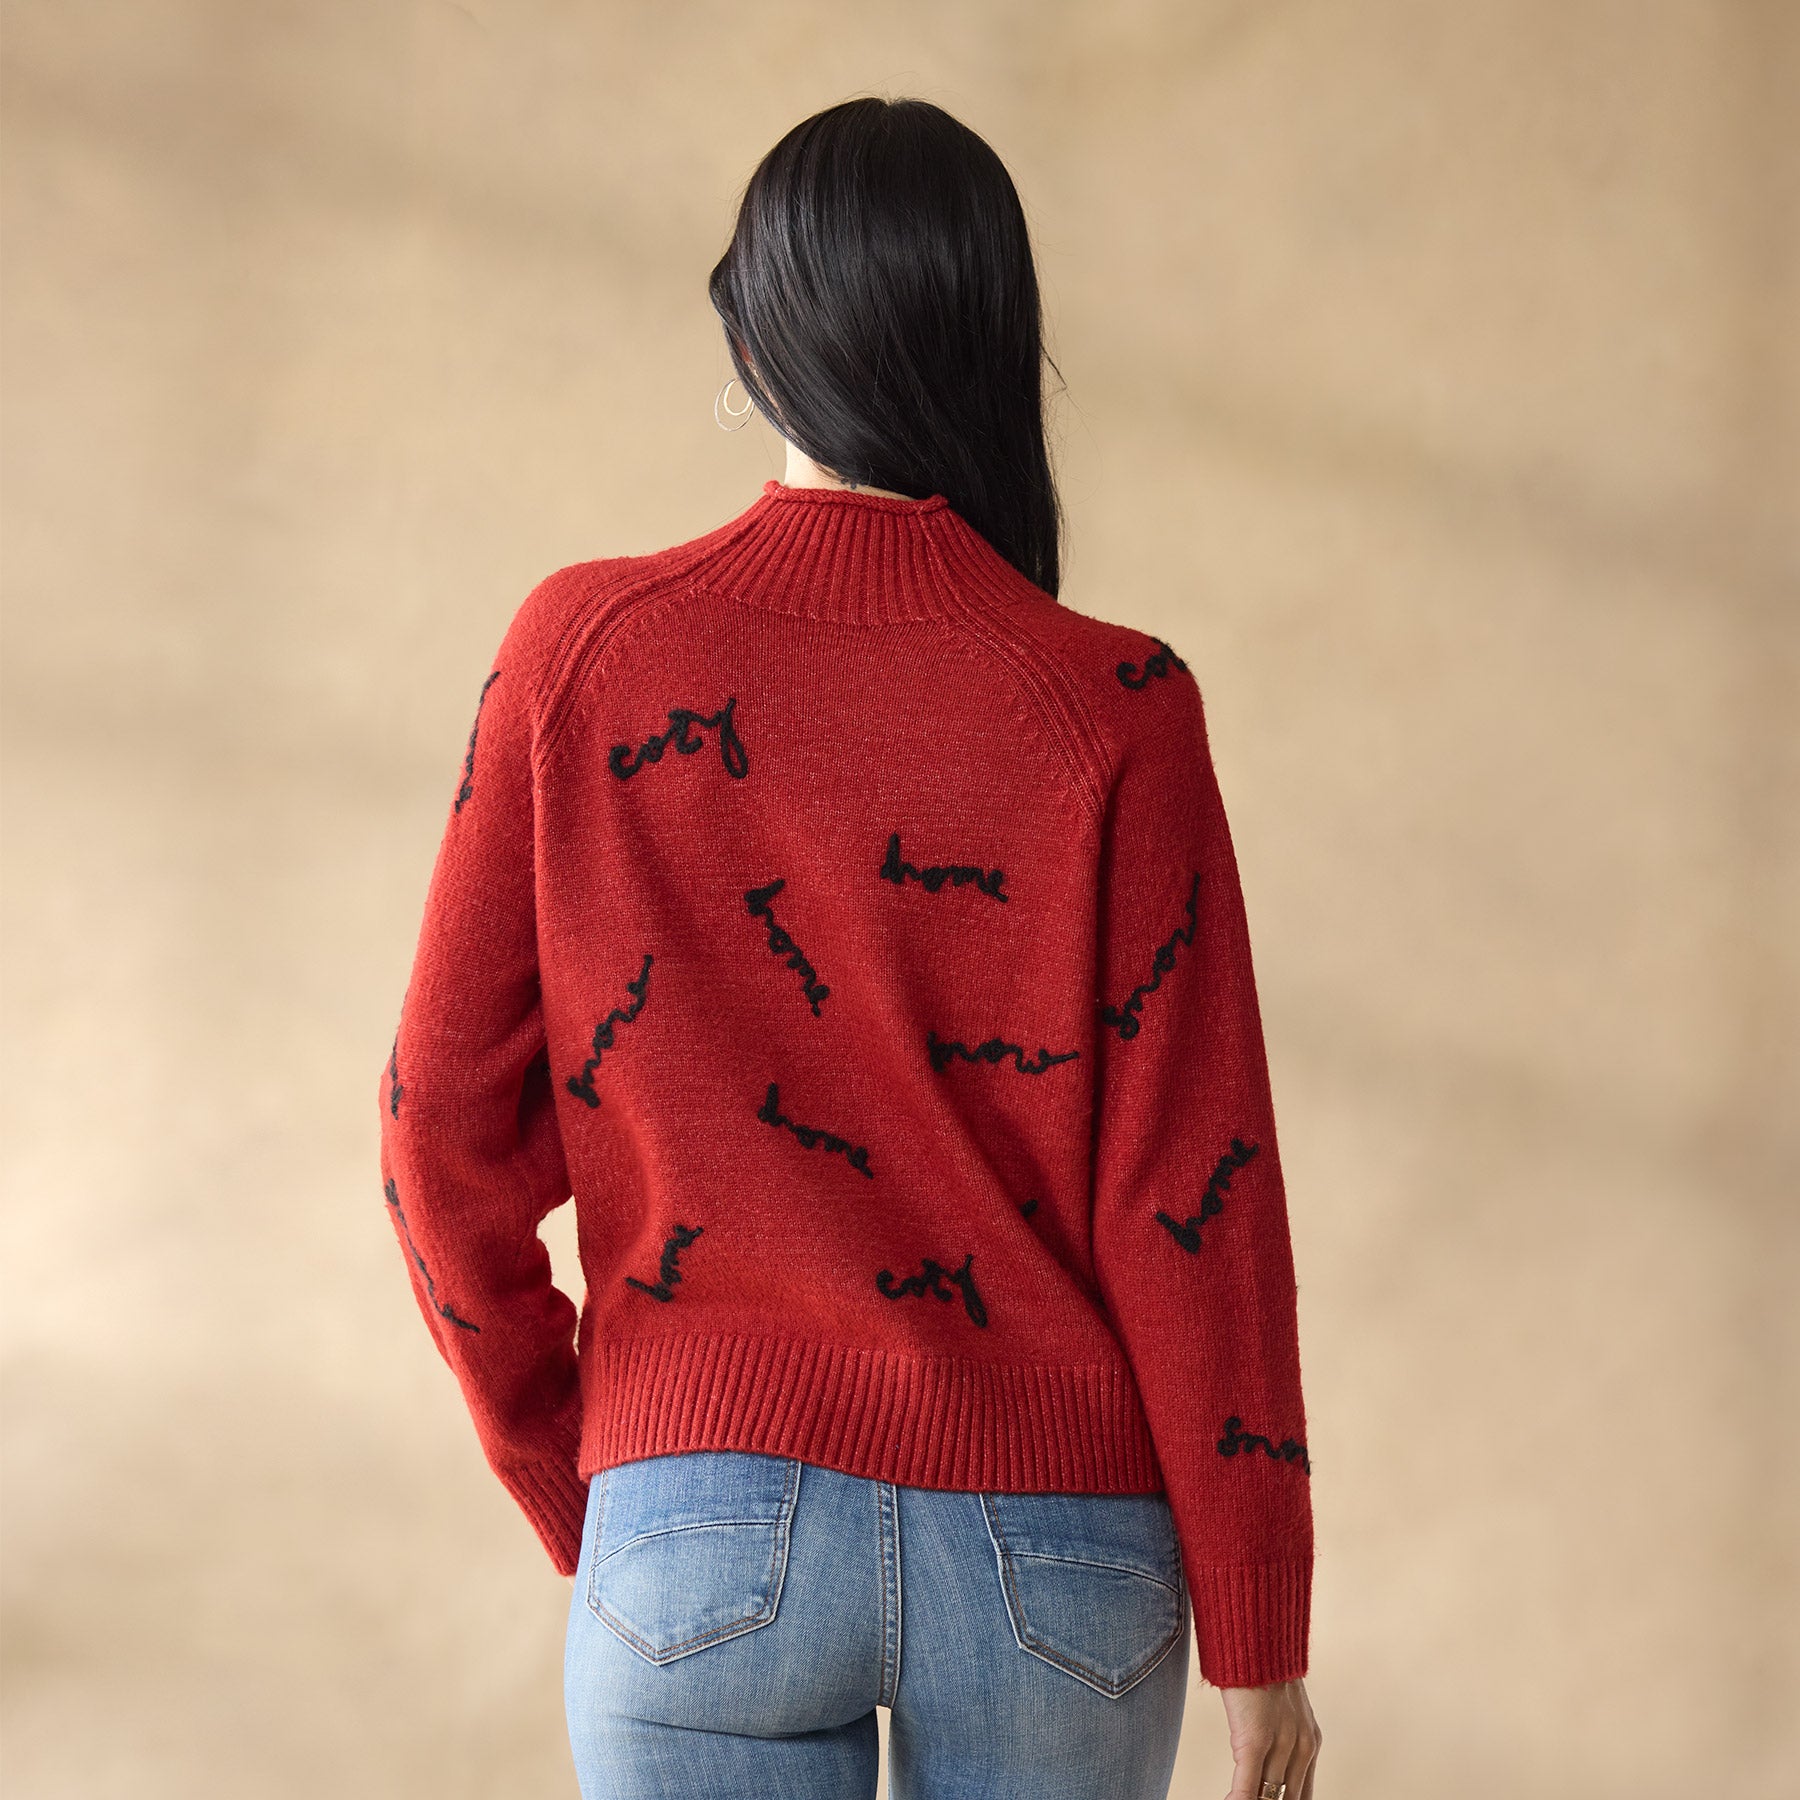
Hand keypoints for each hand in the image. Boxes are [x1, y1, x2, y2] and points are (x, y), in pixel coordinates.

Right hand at [1221, 1678, 1320, 1799]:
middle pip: (1287, 1799)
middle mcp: (1303, 1747)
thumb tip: (1265, 1763)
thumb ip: (1279, 1737)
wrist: (1254, 1632)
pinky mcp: (1255, 1739)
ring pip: (1268, 1797)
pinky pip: (1247, 1786)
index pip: (1302, 1795)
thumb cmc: (1259, 1667)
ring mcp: (1281, 1744)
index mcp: (1310, 1742)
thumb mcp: (1279, 1706)